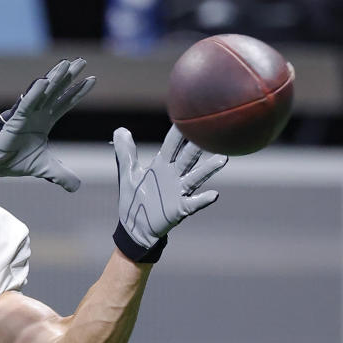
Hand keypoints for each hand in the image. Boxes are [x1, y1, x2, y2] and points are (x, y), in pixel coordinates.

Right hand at [0, 59, 94, 191]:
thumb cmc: (15, 161)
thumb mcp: (46, 169)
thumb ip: (62, 175)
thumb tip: (77, 187)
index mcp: (44, 121)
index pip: (65, 103)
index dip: (78, 92)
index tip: (92, 80)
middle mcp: (37, 113)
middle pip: (57, 91)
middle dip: (70, 77)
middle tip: (82, 62)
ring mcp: (27, 114)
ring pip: (44, 92)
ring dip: (55, 78)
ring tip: (68, 64)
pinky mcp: (15, 118)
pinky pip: (27, 103)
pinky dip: (36, 93)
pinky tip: (45, 81)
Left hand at [113, 125, 227, 262]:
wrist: (135, 225)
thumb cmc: (135, 197)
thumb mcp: (128, 173)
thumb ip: (125, 152)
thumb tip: (120, 130)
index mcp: (161, 165)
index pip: (171, 145)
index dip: (177, 133)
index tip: (186, 117)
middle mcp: (173, 175)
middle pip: (187, 158)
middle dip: (196, 146)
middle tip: (210, 132)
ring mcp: (179, 191)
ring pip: (195, 177)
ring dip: (208, 169)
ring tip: (222, 159)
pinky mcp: (179, 209)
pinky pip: (193, 203)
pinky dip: (202, 199)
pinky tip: (213, 194)